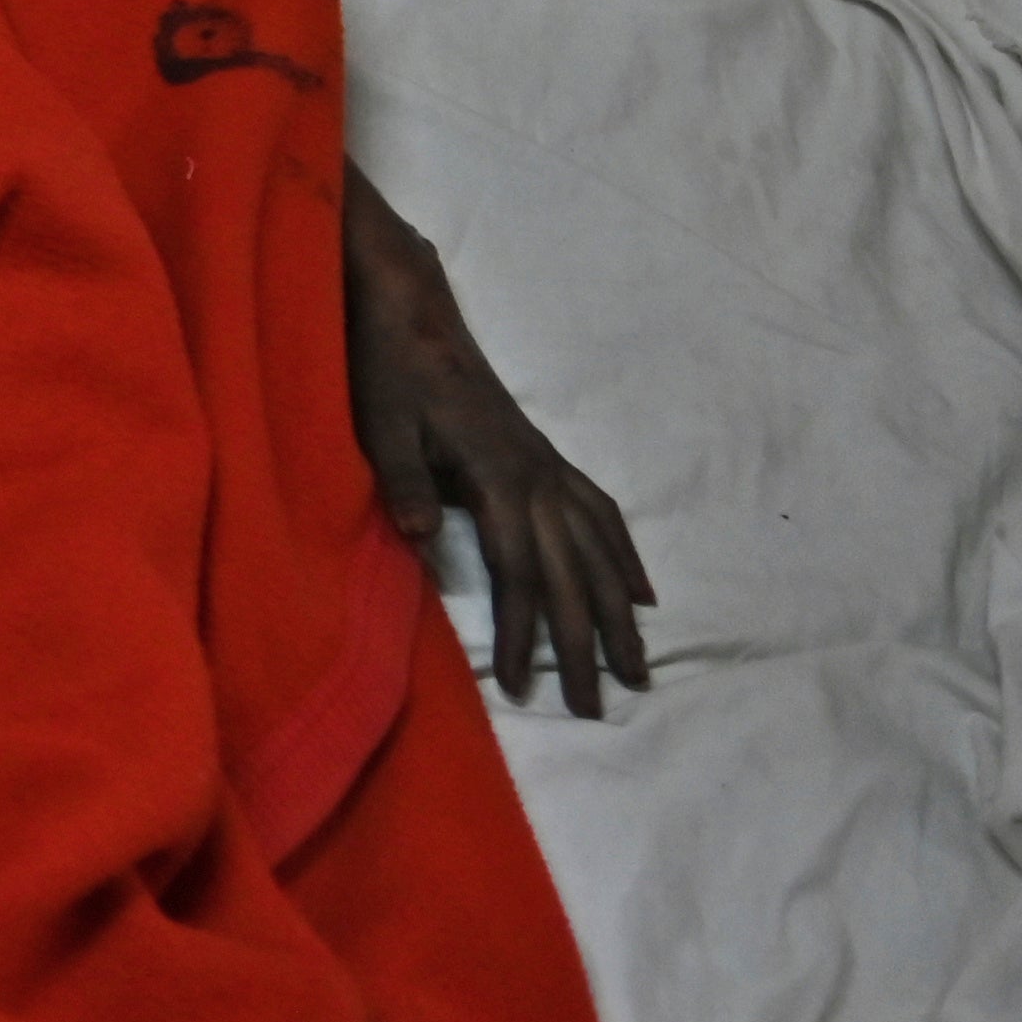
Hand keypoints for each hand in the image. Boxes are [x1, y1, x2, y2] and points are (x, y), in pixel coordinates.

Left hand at [342, 170, 657, 715]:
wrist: (410, 314)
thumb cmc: (387, 374)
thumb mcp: (379, 426)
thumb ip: (402, 482)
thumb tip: (420, 538)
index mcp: (496, 477)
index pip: (520, 572)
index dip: (525, 631)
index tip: (526, 687)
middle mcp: (536, 476)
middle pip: (571, 573)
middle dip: (585, 642)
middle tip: (597, 707)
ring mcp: (548, 465)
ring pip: (598, 550)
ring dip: (619, 612)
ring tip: (637, 668)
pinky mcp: (546, 457)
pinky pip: (601, 513)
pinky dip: (624, 555)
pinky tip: (642, 592)